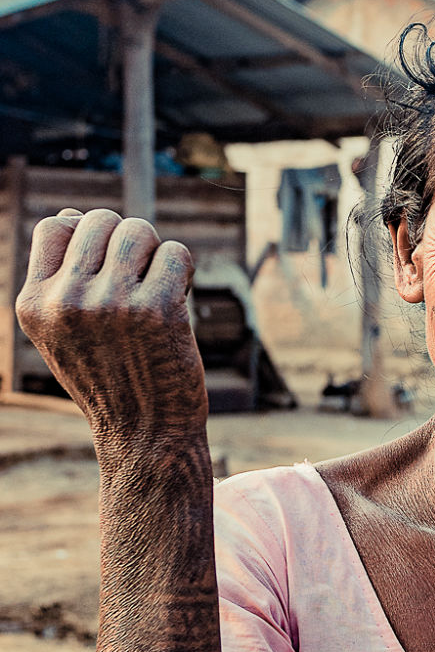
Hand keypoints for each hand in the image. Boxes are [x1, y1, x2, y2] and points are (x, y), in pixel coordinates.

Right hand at [15, 208, 206, 448]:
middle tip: (141, 279)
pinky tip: (179, 297)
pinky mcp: (157, 310)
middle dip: (128, 241)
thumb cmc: (111, 381)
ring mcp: (112, 305)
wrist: (146, 437)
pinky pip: (176, 253)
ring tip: (158, 286)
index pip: (54, 226)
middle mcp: (66, 302)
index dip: (86, 233)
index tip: (108, 265)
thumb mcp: (62, 334)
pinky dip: (183, 270)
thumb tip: (73, 214)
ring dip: (156, 252)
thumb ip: (59, 279)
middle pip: (100, 221)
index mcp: (34, 304)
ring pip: (138, 230)